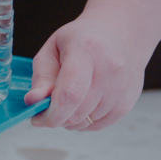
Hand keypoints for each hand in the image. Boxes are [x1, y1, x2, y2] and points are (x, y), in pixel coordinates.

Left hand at [24, 17, 145, 130]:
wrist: (120, 34)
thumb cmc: (81, 40)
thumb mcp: (52, 49)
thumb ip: (41, 77)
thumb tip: (33, 101)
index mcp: (87, 50)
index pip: (70, 93)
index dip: (51, 114)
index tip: (37, 118)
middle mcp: (110, 70)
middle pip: (77, 112)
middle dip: (56, 117)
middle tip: (46, 108)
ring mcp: (123, 88)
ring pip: (86, 122)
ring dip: (69, 119)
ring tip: (66, 98)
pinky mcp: (128, 102)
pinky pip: (98, 125)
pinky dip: (84, 121)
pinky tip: (81, 103)